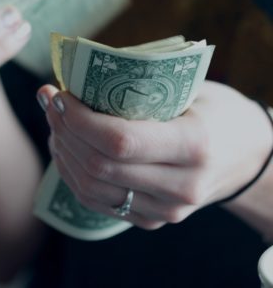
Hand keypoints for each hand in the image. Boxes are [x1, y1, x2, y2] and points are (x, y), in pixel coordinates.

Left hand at [39, 80, 272, 229]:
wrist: (246, 155)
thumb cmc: (218, 110)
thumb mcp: (192, 89)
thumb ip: (143, 87)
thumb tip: (82, 75)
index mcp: (194, 145)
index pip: (120, 141)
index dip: (79, 119)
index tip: (59, 94)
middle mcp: (181, 186)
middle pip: (99, 166)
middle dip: (64, 130)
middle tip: (49, 100)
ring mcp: (166, 210)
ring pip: (92, 189)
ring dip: (63, 151)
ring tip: (54, 120)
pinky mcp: (152, 220)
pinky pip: (99, 202)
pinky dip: (74, 173)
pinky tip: (65, 146)